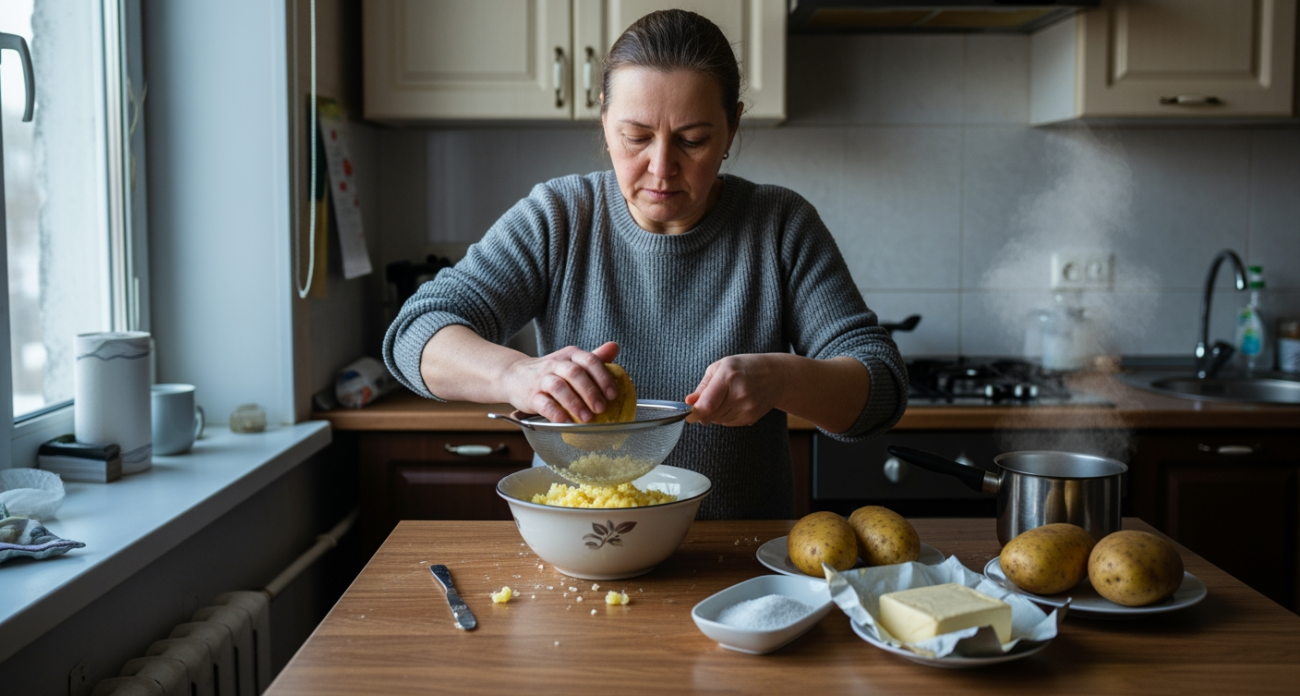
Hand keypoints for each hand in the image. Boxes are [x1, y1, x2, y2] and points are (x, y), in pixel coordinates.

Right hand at [501, 342, 619, 422]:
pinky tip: (566, 421)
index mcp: (570, 355)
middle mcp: (555, 364)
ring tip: (587, 418)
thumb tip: (614, 347)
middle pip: (575, 373)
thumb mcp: (571, 361)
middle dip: (590, 392)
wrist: (515, 375)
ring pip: (559, 387)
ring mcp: (542, 379)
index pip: (589, 361)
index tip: (612, 394)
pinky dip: (556, 413)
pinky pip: (544, 403)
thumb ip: (594, 358)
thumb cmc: (550, 372)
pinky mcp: (531, 395)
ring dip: (575, 403)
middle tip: (602, 408)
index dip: (603, 377)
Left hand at [685, 354, 785, 425]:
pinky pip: (728, 423)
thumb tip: (688, 402)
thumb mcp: (721, 367)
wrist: (777, 377)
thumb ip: (703, 386)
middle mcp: (739, 394)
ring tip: (725, 398)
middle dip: (703, 411)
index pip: (707, 404)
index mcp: (729, 376)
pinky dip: (725, 416)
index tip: (688, 414)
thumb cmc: (746, 367)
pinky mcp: (751, 418)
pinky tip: (734, 403)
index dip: (694, 413)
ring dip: (714, 414)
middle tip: (708, 399)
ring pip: (717, 421)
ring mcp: (747, 408)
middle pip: (710, 415)